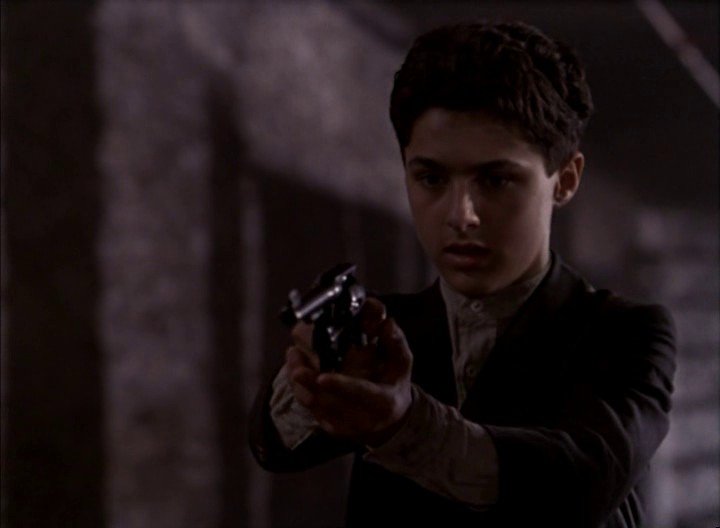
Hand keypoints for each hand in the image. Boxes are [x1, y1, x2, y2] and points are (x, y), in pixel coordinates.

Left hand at [284, 298, 413, 444]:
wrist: (391, 422)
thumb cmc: (394, 385)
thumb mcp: (402, 364)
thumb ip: (395, 343)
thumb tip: (385, 323)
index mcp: (382, 402)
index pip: (360, 394)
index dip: (340, 386)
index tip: (322, 377)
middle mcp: (362, 419)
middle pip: (329, 402)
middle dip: (309, 382)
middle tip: (294, 358)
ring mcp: (344, 427)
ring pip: (314, 405)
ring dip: (299, 381)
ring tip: (293, 356)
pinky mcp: (330, 428)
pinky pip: (310, 408)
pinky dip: (299, 388)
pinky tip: (295, 368)